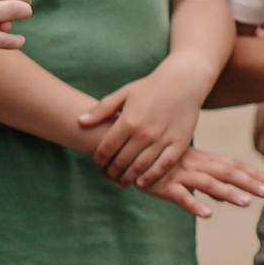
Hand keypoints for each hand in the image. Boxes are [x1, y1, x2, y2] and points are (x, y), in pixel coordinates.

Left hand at [79, 58, 211, 188]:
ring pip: (140, 167)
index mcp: (127, 121)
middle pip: (121, 161)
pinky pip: (163, 166)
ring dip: (127, 178)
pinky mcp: (179, 144)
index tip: (96, 165)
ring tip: (119, 182)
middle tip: (105, 176)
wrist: (183, 82)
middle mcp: (144, 133)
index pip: (106, 148)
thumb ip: (101, 110)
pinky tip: (141, 182)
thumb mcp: (123, 94)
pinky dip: (151, 177)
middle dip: (110, 171)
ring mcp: (162, 139)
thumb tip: (80, 122)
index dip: (98, 160)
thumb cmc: (149, 87)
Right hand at [144, 145, 263, 219]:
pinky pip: (180, 196)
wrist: (121, 147)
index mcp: (200, 159)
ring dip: (228, 193)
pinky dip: (194, 204)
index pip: (231, 165)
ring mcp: (178, 174)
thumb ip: (205, 181)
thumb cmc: (154, 159)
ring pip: (207, 184)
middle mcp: (193, 164)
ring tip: (246, 202)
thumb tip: (225, 198)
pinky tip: (206, 214)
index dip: (252, 174)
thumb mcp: (182, 167)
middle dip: (249, 183)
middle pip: (226, 173)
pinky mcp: (161, 185)